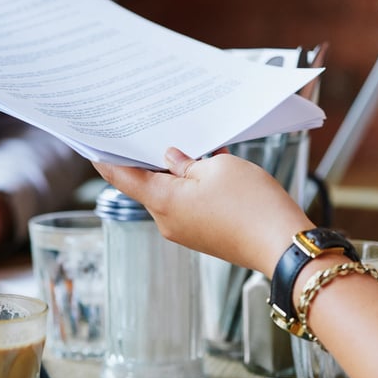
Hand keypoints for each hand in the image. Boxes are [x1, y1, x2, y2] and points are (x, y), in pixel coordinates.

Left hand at [93, 147, 312, 276]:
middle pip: (147, 184)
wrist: (284, 246)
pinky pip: (189, 206)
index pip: (121, 177)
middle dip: (151, 159)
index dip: (106, 159)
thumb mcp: (218, 168)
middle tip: (155, 132)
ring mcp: (184, 231)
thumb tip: (172, 160)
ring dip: (179, 172)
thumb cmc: (252, 205)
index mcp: (162, 201)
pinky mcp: (202, 236)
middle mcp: (166, 220)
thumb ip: (188, 162)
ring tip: (197, 148)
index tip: (94, 143)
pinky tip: (212, 168)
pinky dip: (194, 187)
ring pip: (171, 194)